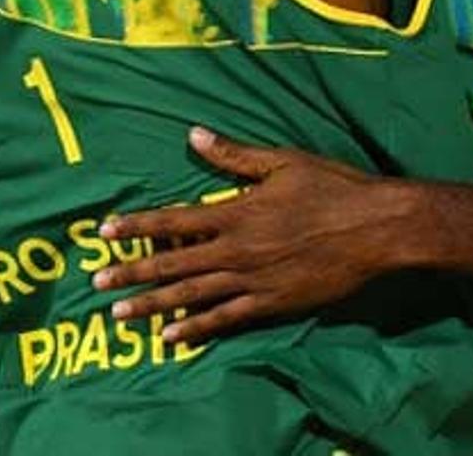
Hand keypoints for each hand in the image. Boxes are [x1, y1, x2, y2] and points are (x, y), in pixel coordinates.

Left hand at [89, 128, 418, 344]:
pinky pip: (226, 319)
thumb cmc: (332, 187)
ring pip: (193, 295)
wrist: (375, 228)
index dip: (138, 226)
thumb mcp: (282, 162)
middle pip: (174, 263)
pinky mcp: (272, 303)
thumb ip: (234, 155)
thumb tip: (193, 135)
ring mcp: (254, 280)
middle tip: (98, 283)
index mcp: (237, 211)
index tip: (106, 232)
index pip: (175, 220)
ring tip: (121, 315)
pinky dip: (197, 328)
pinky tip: (172, 337)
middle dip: (133, 273)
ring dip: (154, 305)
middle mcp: (238, 249)